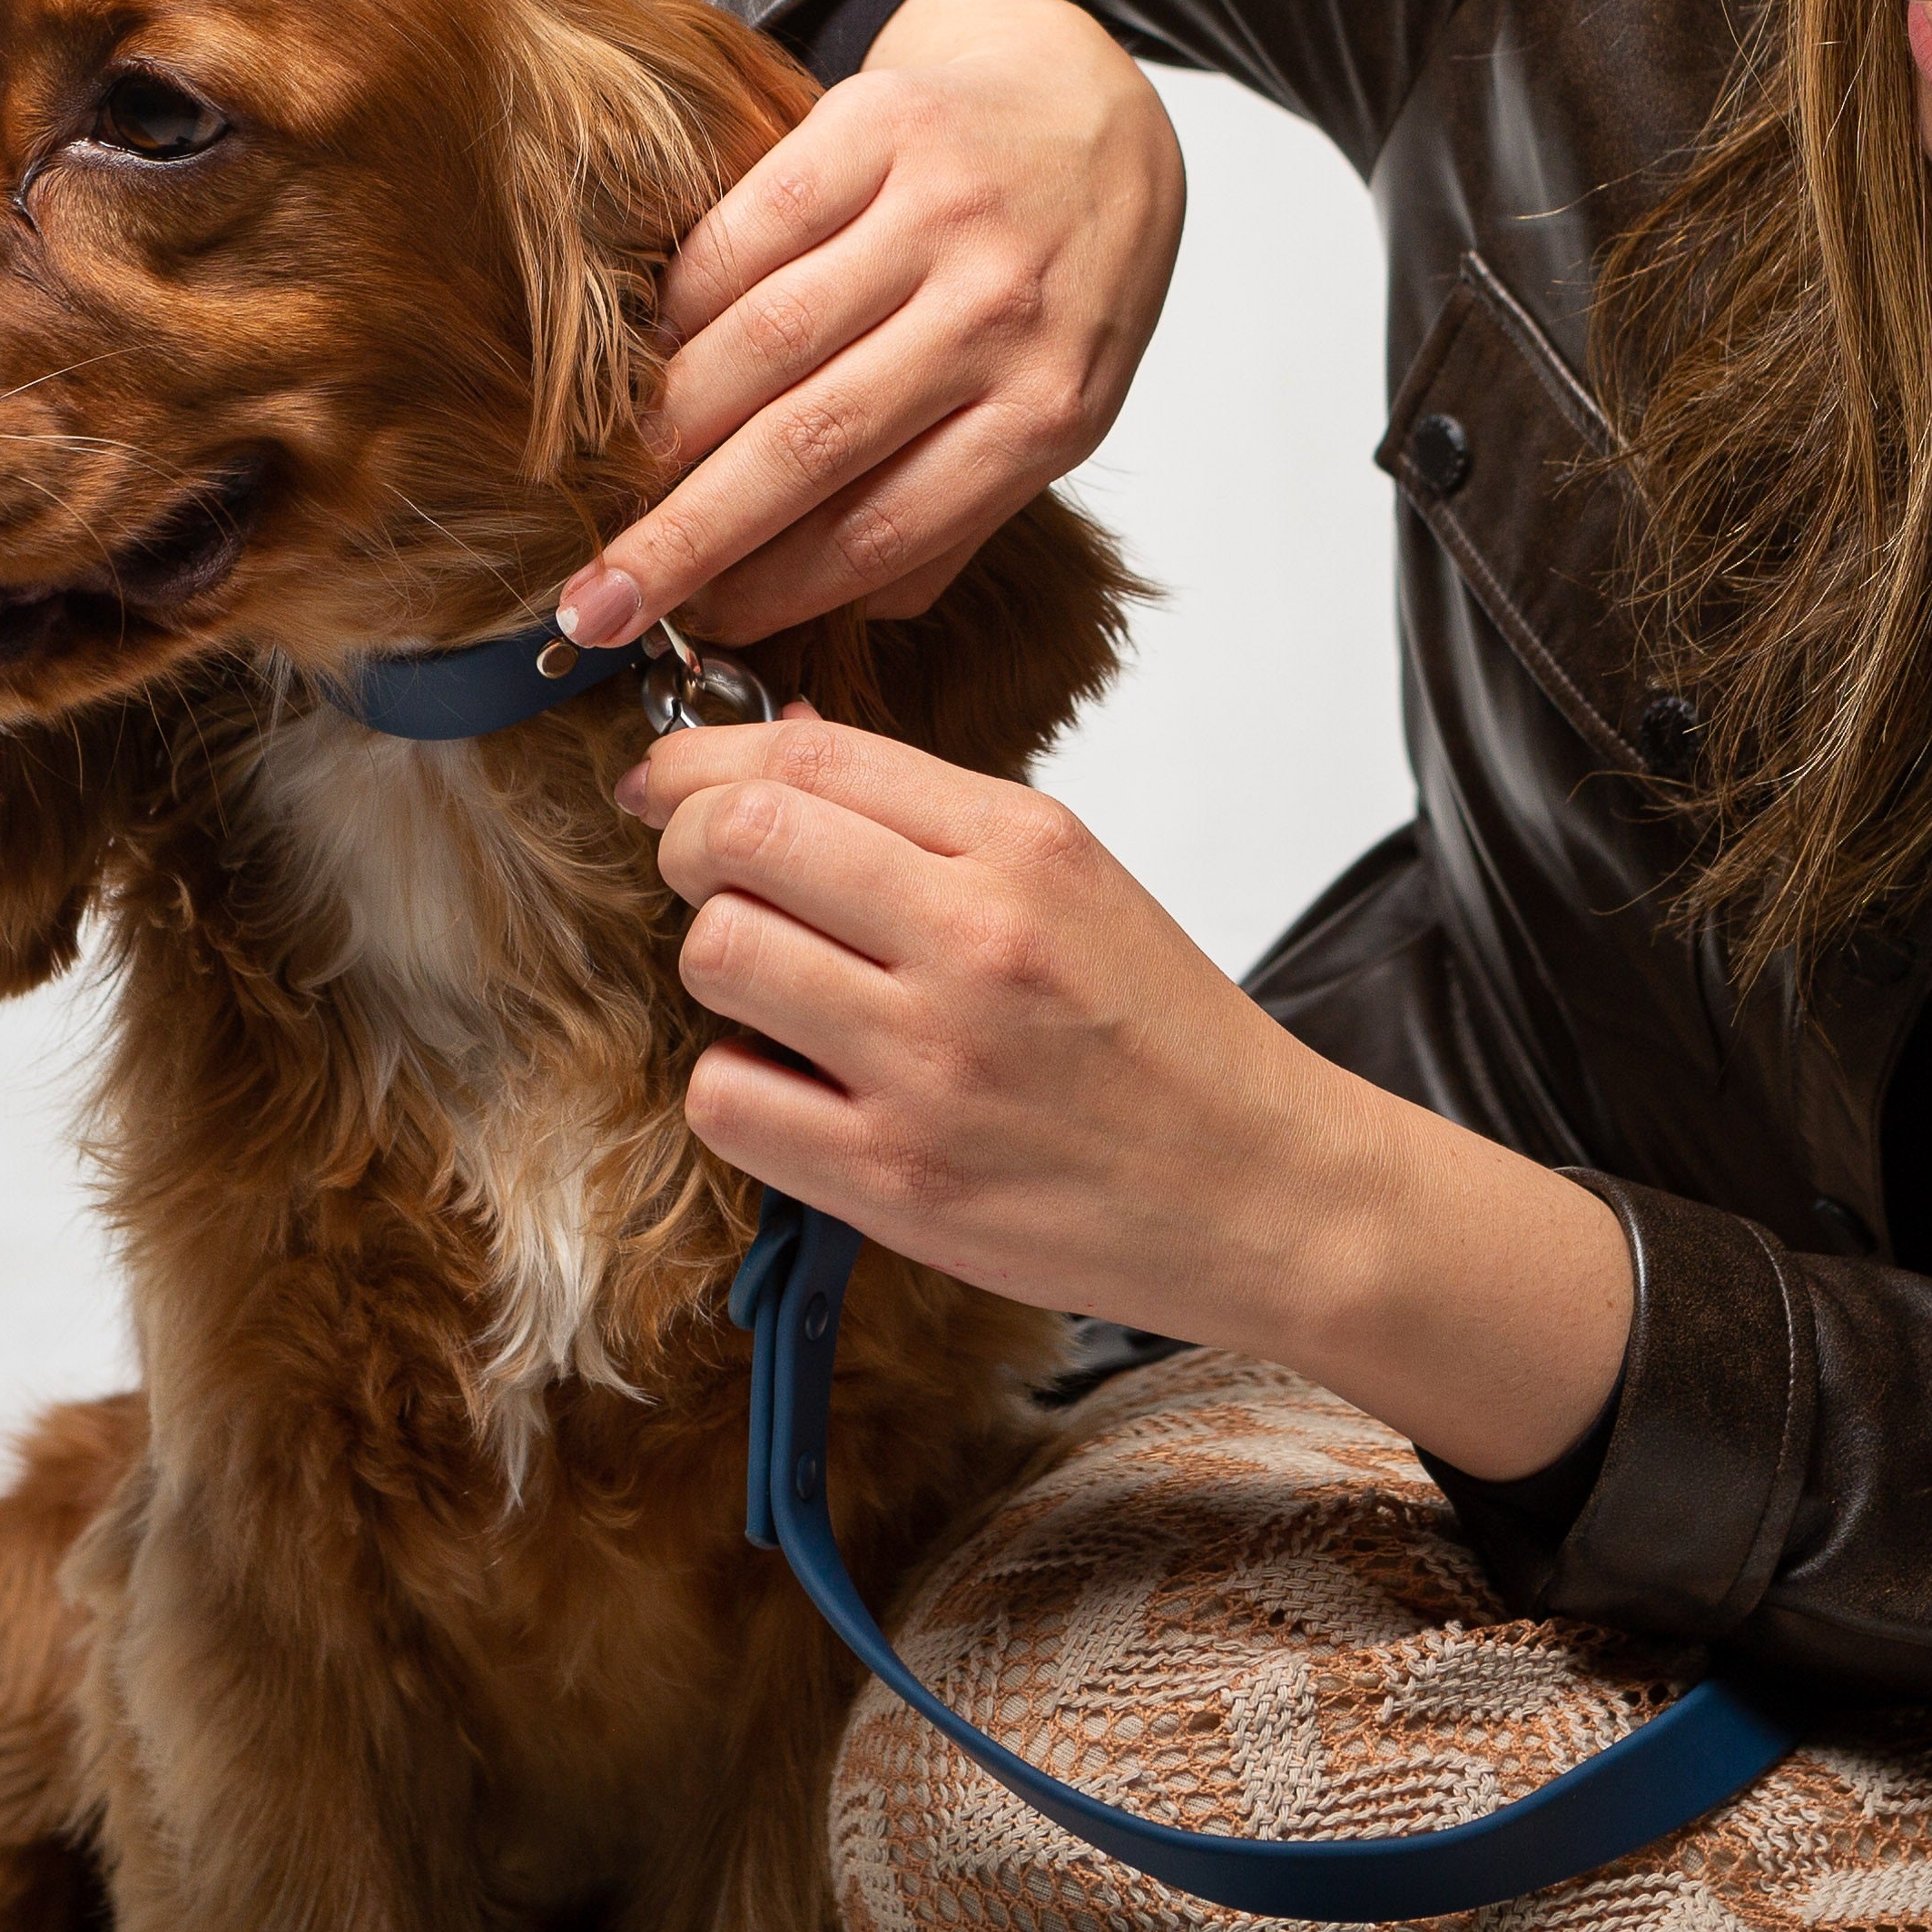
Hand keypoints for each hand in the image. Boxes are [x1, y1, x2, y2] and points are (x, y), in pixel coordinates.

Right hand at [557, 0, 1182, 648]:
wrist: (1092, 117)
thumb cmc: (1063, 283)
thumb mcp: (1053, 412)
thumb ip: (956, 512)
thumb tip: (823, 603)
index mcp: (1049, 408)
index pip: (886, 526)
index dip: (772, 588)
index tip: (694, 625)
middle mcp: (999, 309)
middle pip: (810, 443)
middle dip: (686, 535)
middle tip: (598, 600)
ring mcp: (941, 211)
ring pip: (767, 338)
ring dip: (671, 422)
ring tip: (617, 478)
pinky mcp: (880, 127)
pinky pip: (749, 230)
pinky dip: (684, 303)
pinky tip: (654, 353)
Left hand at [624, 706, 1633, 1478]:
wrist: (1262, 1188)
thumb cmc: (1163, 1035)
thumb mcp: (1074, 878)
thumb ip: (927, 815)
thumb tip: (774, 743)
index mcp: (1023, 841)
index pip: (806, 754)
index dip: (702, 759)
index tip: (669, 780)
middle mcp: (974, 935)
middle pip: (736, 838)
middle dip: (690, 849)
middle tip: (709, 879)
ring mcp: (929, 1061)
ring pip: (716, 959)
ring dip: (721, 970)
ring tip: (780, 993)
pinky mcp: (895, 1178)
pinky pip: (726, 1099)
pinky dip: (740, 1087)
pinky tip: (800, 1087)